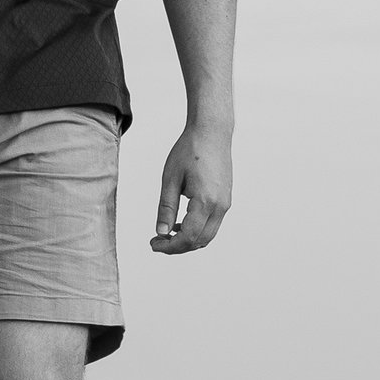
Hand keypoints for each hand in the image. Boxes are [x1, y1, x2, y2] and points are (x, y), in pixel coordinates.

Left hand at [149, 118, 231, 256]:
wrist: (211, 132)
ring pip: (208, 235)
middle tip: (157, 242)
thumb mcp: (170, 179)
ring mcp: (225, 204)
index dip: (170, 246)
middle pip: (200, 241)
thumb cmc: (189, 150)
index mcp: (205, 201)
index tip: (153, 244)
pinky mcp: (225, 199)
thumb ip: (166, 208)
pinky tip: (180, 223)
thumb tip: (161, 232)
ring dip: (188, 240)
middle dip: (178, 246)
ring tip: (167, 233)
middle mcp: (220, 206)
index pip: (189, 237)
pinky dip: (197, 230)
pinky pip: (212, 224)